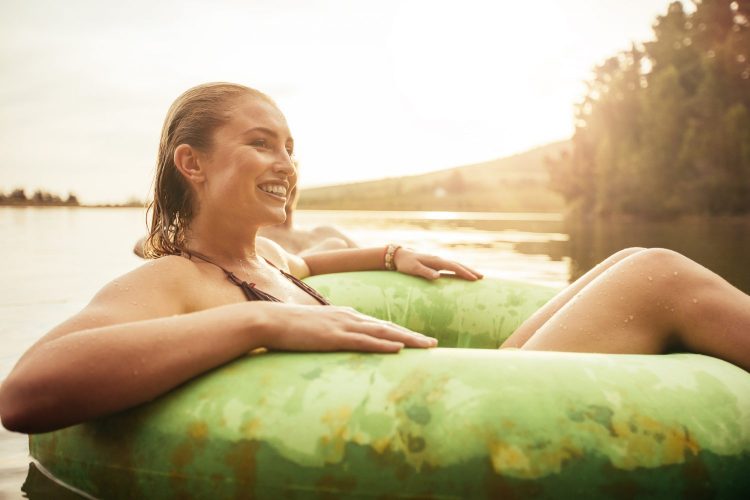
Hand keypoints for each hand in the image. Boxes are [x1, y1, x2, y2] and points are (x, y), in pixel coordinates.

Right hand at [259, 303, 437, 352]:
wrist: (270, 320)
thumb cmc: (289, 326)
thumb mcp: (315, 327)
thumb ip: (330, 331)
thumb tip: (339, 338)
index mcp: (345, 315)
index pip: (379, 325)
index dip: (400, 332)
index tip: (417, 339)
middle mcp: (349, 317)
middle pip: (388, 327)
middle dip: (412, 336)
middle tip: (434, 344)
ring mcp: (343, 326)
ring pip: (382, 332)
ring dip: (407, 339)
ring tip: (427, 346)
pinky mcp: (334, 337)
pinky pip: (364, 341)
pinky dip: (383, 344)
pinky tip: (398, 348)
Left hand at [393, 248, 483, 280]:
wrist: (400, 256)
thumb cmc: (405, 264)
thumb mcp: (413, 269)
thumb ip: (425, 272)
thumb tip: (438, 277)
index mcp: (436, 261)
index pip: (454, 267)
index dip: (464, 272)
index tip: (474, 278)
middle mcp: (439, 259)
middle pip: (458, 264)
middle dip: (470, 270)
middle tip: (482, 277)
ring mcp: (439, 261)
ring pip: (456, 264)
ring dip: (467, 269)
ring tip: (477, 276)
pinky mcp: (437, 263)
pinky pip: (452, 266)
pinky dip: (460, 269)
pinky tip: (464, 274)